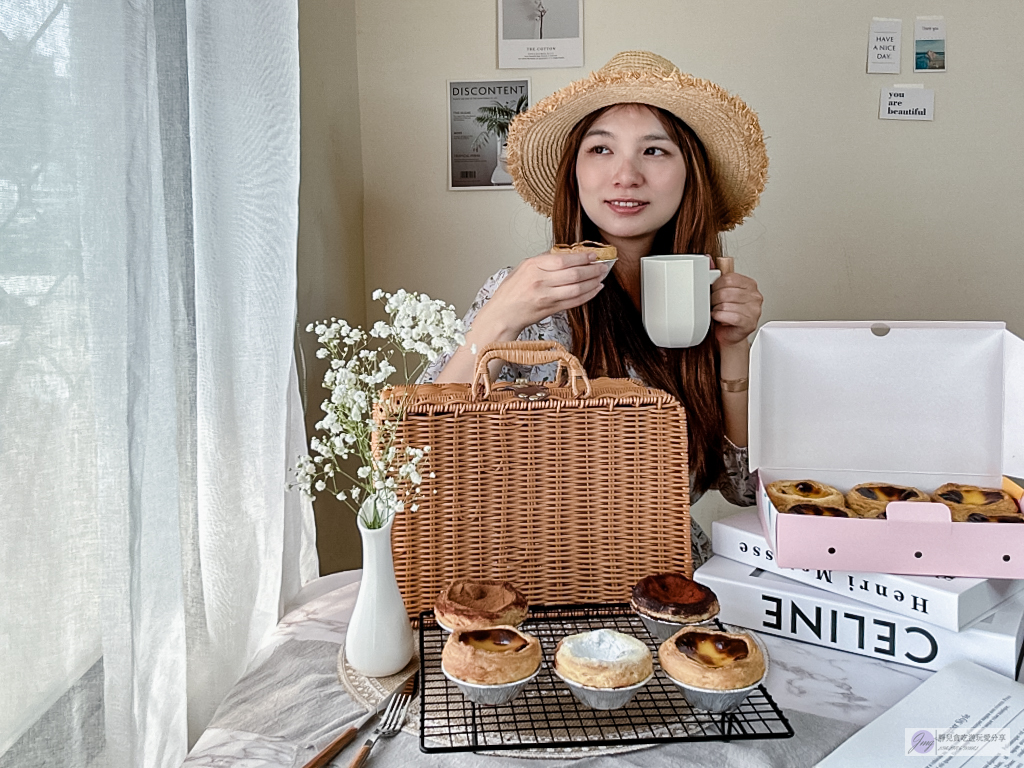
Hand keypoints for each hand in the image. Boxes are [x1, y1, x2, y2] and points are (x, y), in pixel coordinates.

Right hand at [479, 249, 608, 334]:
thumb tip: (566, 254)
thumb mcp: (523, 268)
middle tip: (603, 266)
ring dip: (593, 282)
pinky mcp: (550, 309)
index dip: (582, 257)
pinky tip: (594, 290)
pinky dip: (587, 295)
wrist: (502, 314)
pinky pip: (574, 301)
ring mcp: (546, 296)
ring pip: (577, 288)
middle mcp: (540, 281)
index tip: (593, 255)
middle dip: (592, 270)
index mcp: (532, 266)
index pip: (563, 259)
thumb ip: (543, 260)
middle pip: (574, 274)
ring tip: (601, 277)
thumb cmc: (510, 292)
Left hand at [711, 269, 761, 347]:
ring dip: (716, 309)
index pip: (729, 278)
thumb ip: (717, 275)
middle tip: (713, 304)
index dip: (716, 285)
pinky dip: (720, 317)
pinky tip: (719, 317)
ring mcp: (754, 310)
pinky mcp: (750, 323)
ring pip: (726, 304)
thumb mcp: (722, 291)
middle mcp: (755, 296)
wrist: (729, 334)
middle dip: (714, 299)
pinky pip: (731, 316)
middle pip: (726, 291)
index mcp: (750, 284)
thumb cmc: (726, 313)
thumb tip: (708, 259)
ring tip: (717, 311)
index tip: (713, 292)